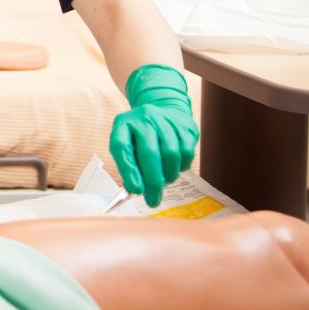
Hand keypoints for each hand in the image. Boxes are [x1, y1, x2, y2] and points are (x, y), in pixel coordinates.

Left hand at [110, 65, 198, 208]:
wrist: (163, 109)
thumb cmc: (140, 136)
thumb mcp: (128, 144)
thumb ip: (129, 165)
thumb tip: (136, 191)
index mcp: (123, 124)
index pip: (122, 147)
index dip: (128, 170)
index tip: (135, 191)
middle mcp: (143, 119)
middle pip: (149, 153)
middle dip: (152, 181)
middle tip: (153, 200)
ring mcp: (166, 120)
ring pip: (171, 154)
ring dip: (168, 175)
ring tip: (165, 182)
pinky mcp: (185, 127)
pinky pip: (186, 153)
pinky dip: (182, 167)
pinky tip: (175, 168)